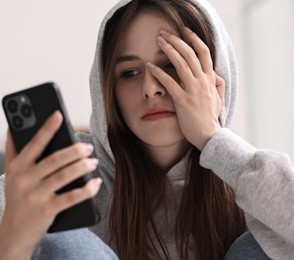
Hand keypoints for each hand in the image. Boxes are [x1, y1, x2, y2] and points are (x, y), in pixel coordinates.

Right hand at [0, 111, 101, 258]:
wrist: (14, 232)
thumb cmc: (16, 198)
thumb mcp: (10, 174)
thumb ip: (12, 151)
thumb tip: (10, 127)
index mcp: (17, 167)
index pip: (34, 144)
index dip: (47, 128)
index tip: (59, 115)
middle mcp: (25, 180)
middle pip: (55, 160)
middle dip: (74, 150)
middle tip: (88, 146)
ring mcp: (36, 196)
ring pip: (64, 176)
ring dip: (82, 167)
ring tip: (93, 162)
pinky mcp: (47, 210)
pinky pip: (71, 198)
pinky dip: (86, 190)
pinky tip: (95, 183)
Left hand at [147, 27, 224, 149]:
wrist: (208, 136)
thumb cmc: (210, 118)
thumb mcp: (218, 99)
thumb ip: (218, 85)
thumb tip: (216, 74)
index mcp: (210, 80)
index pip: (204, 53)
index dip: (194, 39)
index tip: (184, 30)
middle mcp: (202, 82)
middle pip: (189, 53)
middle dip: (176, 40)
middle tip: (164, 33)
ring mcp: (193, 90)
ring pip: (180, 63)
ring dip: (168, 49)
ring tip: (158, 41)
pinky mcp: (183, 100)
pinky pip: (169, 82)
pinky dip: (159, 73)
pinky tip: (149, 66)